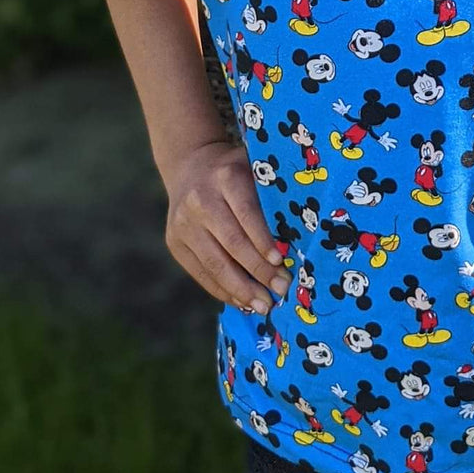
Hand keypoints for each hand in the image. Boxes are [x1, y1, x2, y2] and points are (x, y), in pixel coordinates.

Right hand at [163, 139, 290, 315]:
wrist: (191, 167)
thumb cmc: (238, 174)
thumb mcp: (254, 172)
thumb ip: (270, 199)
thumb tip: (299, 243)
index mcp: (226, 177)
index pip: (247, 213)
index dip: (263, 240)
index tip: (281, 262)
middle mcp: (201, 200)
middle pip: (232, 243)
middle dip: (258, 272)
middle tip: (280, 291)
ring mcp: (183, 223)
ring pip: (214, 263)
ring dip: (241, 289)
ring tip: (263, 305)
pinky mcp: (174, 242)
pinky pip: (200, 272)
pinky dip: (222, 290)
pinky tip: (242, 300)